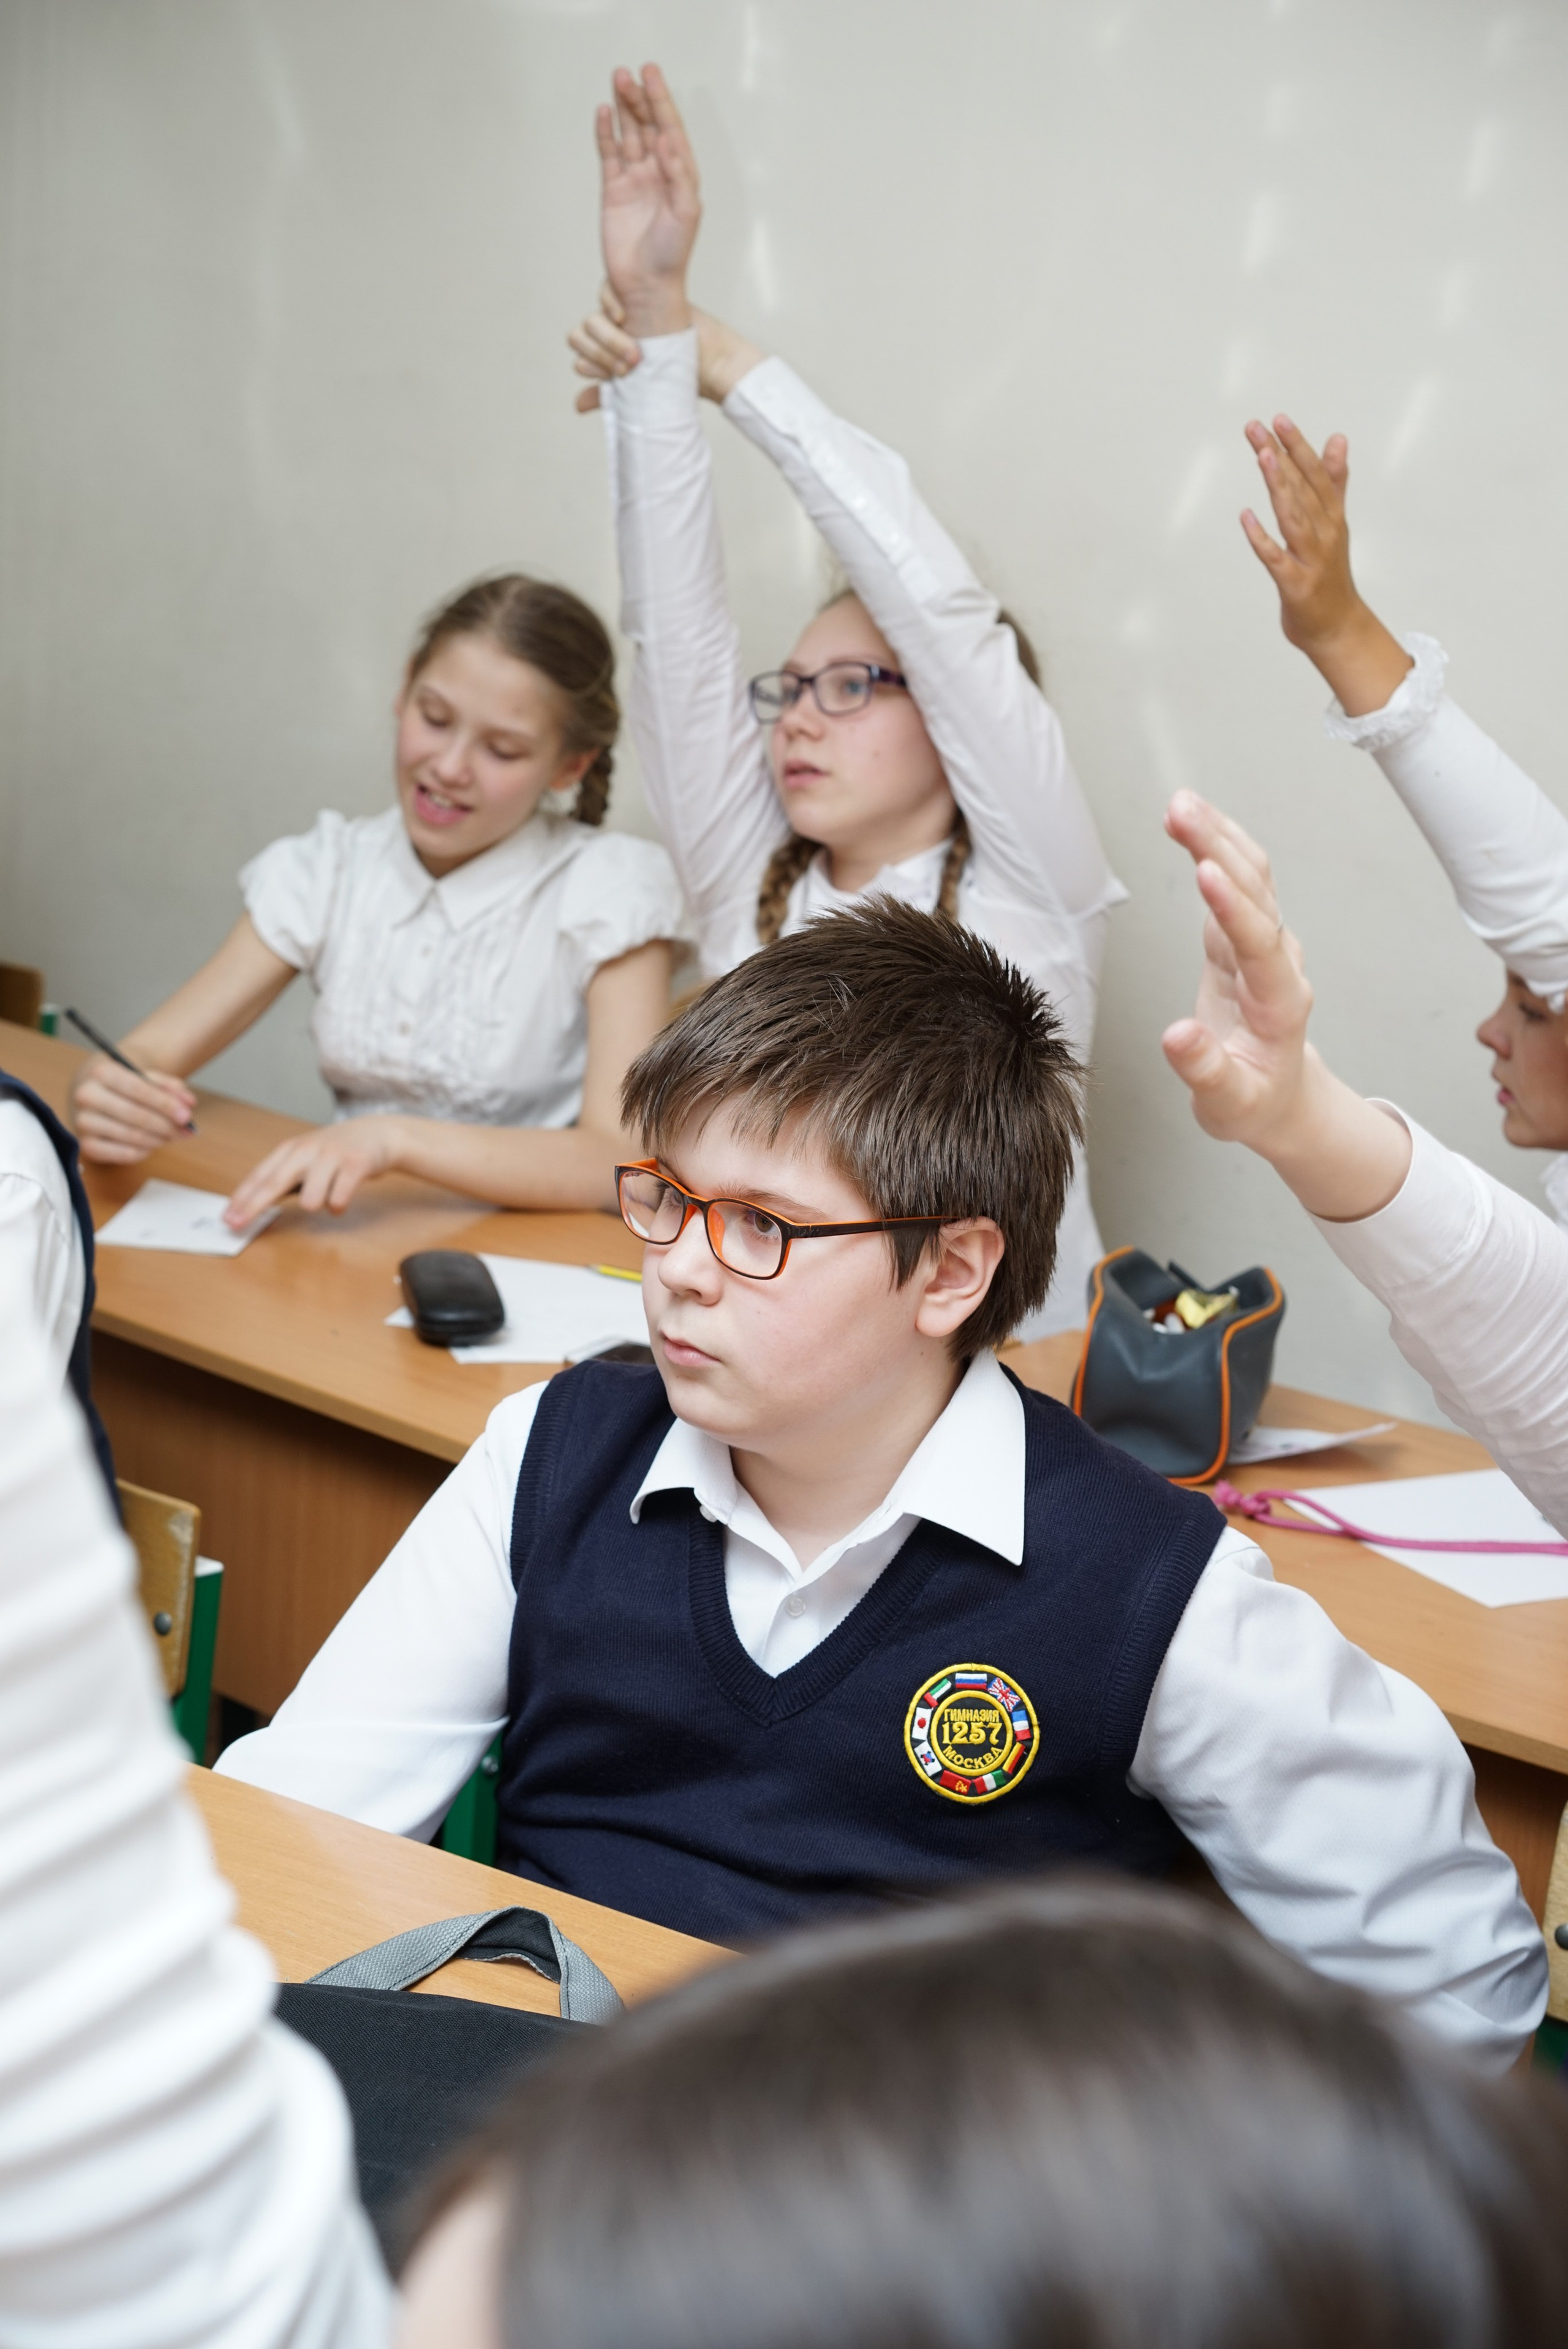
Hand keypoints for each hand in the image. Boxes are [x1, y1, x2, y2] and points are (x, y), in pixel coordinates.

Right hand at [70, 1054, 196, 1163]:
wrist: (95, 1093)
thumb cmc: (125, 1086)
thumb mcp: (147, 1078)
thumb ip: (170, 1087)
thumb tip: (189, 1103)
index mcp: (102, 1072)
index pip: (139, 1090)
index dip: (165, 1105)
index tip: (186, 1116)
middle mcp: (87, 1096)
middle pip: (135, 1115)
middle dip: (166, 1125)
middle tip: (185, 1130)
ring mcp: (84, 1122)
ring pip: (131, 1136)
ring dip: (158, 1139)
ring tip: (171, 1136)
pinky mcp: (87, 1145)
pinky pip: (124, 1154)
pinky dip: (144, 1151)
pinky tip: (152, 1144)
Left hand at [222, 1116, 406, 1229]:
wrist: (379, 1134)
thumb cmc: (337, 1150)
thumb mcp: (306, 1157)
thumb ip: (283, 1176)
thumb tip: (253, 1204)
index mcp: (292, 1149)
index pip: (260, 1176)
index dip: (242, 1198)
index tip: (227, 1218)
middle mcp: (307, 1150)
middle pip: (273, 1183)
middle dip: (253, 1207)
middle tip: (237, 1225)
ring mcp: (331, 1157)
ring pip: (311, 1200)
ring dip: (317, 1205)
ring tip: (327, 1196)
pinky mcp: (355, 1165)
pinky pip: (338, 1200)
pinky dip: (338, 1206)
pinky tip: (342, 1198)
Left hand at [569, 286, 762, 413]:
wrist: (710, 362)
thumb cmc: (681, 379)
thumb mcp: (640, 392)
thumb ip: (608, 396)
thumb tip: (577, 405)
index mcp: (609, 360)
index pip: (581, 361)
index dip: (592, 365)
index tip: (617, 376)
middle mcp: (612, 338)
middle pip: (581, 337)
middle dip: (600, 351)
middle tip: (627, 364)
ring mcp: (623, 317)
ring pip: (592, 318)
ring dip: (606, 335)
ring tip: (632, 347)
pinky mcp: (636, 296)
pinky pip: (605, 291)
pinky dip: (608, 302)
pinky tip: (624, 317)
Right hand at [596, 63, 700, 338]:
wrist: (647, 286)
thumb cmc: (672, 254)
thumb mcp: (686, 214)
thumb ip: (679, 176)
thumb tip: (669, 141)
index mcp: (680, 174)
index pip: (670, 128)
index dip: (662, 99)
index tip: (651, 73)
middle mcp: (658, 172)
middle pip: (648, 124)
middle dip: (639, 98)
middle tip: (628, 73)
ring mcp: (635, 179)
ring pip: (628, 134)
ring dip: (623, 107)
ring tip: (617, 80)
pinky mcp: (613, 191)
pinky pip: (608, 155)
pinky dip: (605, 134)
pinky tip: (602, 113)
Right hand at [1160, 791, 1313, 1154]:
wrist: (1279, 1098)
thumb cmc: (1253, 1102)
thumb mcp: (1228, 1105)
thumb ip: (1205, 1071)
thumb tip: (1176, 1036)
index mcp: (1279, 1003)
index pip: (1258, 944)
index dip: (1232, 908)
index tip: (1204, 872)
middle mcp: (1278, 964)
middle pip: (1255, 894)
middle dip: (1218, 849)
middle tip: (1181, 813)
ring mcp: (1263, 946)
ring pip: (1250, 878)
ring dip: (1217, 837)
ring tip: (1180, 805)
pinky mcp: (1243, 938)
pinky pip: (1238, 882)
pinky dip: (1216, 847)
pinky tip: (1192, 820)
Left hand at [1240, 415, 1410, 714]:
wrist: (1338, 629)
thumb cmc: (1330, 575)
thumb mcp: (1334, 523)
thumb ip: (1334, 480)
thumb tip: (1337, 438)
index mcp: (1332, 517)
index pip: (1316, 474)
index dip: (1298, 446)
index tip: (1279, 419)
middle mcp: (1324, 533)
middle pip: (1303, 489)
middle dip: (1283, 456)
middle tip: (1261, 426)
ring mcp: (1311, 559)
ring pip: (1293, 517)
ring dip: (1280, 486)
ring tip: (1263, 456)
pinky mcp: (1295, 585)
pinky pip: (1276, 559)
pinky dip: (1262, 539)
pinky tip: (1245, 517)